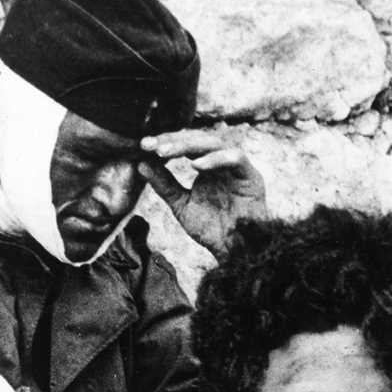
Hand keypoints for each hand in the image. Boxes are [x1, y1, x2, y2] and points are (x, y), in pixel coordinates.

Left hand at [138, 128, 266, 253]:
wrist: (234, 252)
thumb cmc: (212, 230)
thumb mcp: (181, 204)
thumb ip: (165, 184)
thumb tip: (140, 164)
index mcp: (207, 165)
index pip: (185, 144)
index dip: (165, 142)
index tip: (143, 146)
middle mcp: (222, 162)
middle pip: (197, 139)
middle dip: (172, 140)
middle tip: (151, 146)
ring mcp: (237, 167)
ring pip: (214, 143)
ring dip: (188, 145)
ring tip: (165, 152)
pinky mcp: (251, 176)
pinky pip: (236, 158)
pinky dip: (216, 159)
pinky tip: (196, 165)